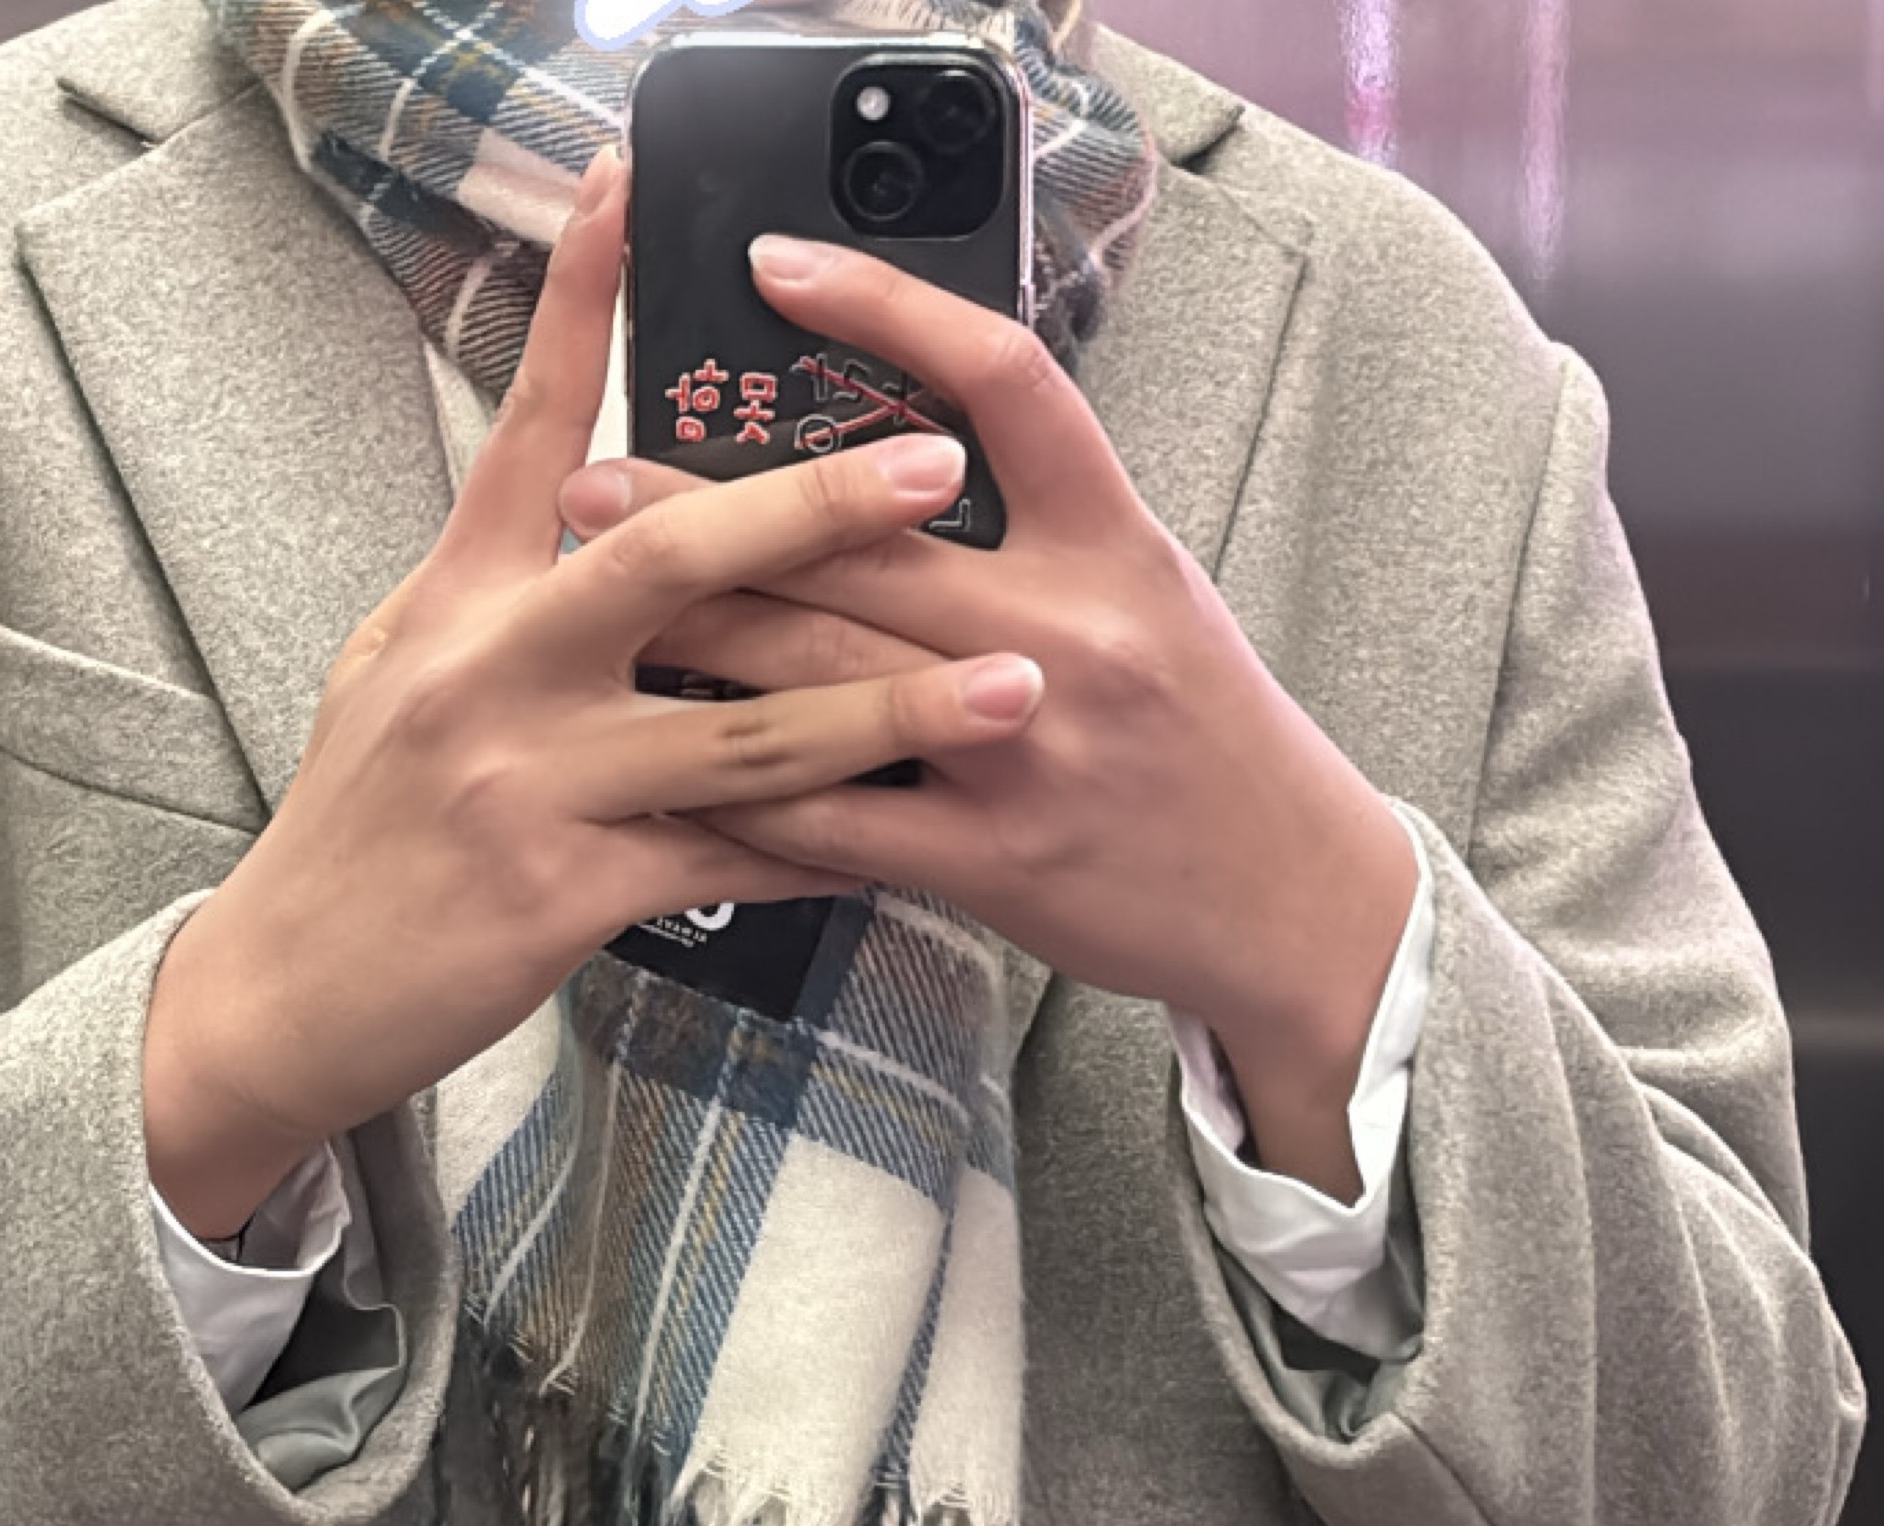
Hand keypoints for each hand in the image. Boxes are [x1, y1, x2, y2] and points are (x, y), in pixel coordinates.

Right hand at [142, 157, 1051, 1239]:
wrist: (285, 990)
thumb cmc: (358, 835)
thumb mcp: (399, 676)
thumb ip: (497, 596)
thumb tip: (581, 513)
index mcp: (455, 600)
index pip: (527, 426)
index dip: (577, 303)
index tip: (630, 190)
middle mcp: (493, 671)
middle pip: (672, 561)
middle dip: (816, 509)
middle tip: (933, 469)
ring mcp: (532, 784)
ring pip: (742, 733)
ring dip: (890, 709)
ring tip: (1009, 691)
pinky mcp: (564, 894)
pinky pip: (730, 864)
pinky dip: (827, 851)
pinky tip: (915, 839)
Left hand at [566, 235, 1421, 1202]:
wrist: (1288, 899)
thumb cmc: (1206, 739)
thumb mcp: (1151, 596)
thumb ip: (1041, 528)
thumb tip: (901, 457)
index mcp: (1111, 545)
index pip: (999, 382)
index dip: (884, 309)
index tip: (778, 268)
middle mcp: (1067, 634)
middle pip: (861, 543)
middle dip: (708, 509)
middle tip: (595, 482)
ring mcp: (1023, 752)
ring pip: (828, 677)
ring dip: (696, 637)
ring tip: (597, 603)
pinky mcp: (994, 861)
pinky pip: (841, 821)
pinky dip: (747, 797)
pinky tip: (668, 769)